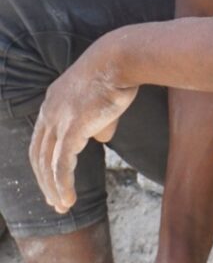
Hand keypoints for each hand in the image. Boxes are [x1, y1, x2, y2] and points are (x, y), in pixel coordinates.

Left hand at [29, 42, 137, 212]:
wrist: (122, 57)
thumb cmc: (118, 72)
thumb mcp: (103, 97)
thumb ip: (98, 119)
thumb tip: (100, 138)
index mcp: (53, 100)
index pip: (41, 139)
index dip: (45, 162)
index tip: (52, 180)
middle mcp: (49, 111)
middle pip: (39, 155)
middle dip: (45, 181)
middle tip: (55, 201)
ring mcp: (58, 119)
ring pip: (47, 164)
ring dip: (53, 188)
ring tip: (63, 205)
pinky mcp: (72, 128)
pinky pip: (62, 165)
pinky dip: (63, 185)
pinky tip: (68, 198)